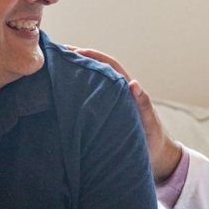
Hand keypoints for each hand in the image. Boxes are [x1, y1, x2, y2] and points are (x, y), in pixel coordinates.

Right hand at [64, 46, 183, 182]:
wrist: (155, 156)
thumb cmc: (154, 137)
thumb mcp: (149, 121)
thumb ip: (143, 104)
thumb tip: (134, 83)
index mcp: (127, 90)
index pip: (109, 66)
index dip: (93, 57)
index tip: (75, 52)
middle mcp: (116, 93)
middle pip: (96, 70)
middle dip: (78, 60)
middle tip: (57, 55)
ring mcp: (109, 104)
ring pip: (91, 84)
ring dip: (75, 75)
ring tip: (54, 69)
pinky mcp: (104, 116)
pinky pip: (88, 101)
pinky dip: (75, 93)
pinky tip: (60, 94)